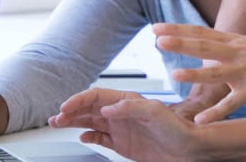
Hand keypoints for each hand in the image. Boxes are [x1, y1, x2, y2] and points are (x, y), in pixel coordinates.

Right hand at [50, 88, 195, 161]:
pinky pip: (100, 138)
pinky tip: (81, 137)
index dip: (79, 100)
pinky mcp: (123, 144)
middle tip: (56, 118)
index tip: (65, 108)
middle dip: (70, 111)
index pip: (97, 97)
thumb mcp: (156, 113)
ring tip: (57, 124)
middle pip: (89, 109)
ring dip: (73, 123)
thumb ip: (131, 108)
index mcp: (128, 101)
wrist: (189, 149)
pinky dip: (88, 137)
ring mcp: (121, 129)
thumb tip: (107, 109)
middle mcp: (122, 113)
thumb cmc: (178, 128)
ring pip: (90, 122)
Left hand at [153, 23, 245, 123]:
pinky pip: (232, 104)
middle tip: (157, 40)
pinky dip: (217, 113)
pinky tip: (201, 121)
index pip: (200, 33)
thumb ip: (225, 46)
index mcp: (233, 42)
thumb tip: (203, 45)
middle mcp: (236, 53)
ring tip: (173, 75)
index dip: (177, 29)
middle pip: (204, 47)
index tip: (155, 28)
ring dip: (195, 74)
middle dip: (181, 43)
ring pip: (216, 73)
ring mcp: (244, 72)